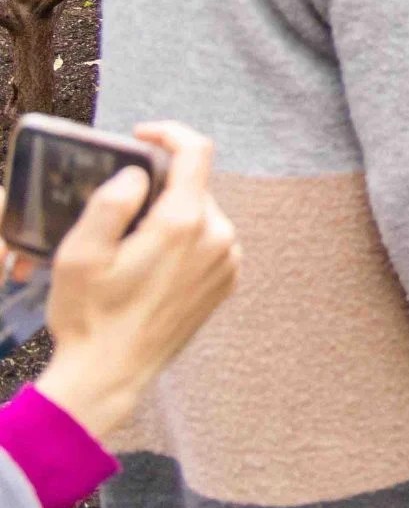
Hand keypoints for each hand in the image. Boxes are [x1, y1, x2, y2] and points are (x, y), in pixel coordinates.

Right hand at [35, 123, 239, 441]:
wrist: (111, 374)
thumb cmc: (90, 315)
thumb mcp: (81, 252)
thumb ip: (112, 201)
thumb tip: (136, 173)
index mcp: (185, 223)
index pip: (196, 151)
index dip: (168, 133)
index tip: (140, 136)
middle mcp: (219, 237)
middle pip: (195, 185)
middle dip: (159, 185)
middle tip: (121, 206)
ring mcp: (228, 261)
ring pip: (201, 214)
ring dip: (171, 215)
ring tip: (132, 244)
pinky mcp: (226, 282)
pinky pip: (209, 242)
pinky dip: (184, 240)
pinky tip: (151, 265)